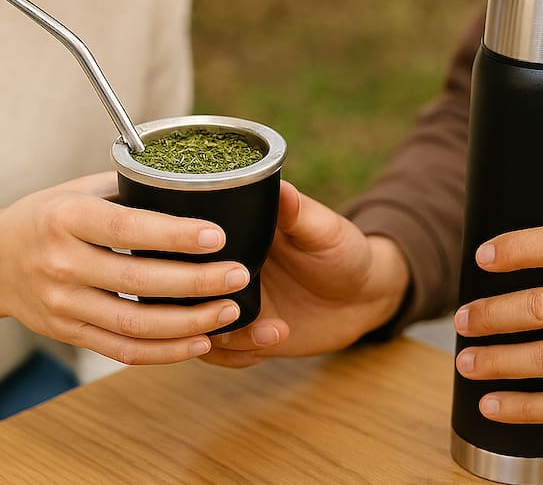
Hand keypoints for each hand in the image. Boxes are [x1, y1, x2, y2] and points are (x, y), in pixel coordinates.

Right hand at [0, 172, 249, 363]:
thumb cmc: (46, 216)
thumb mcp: (75, 190)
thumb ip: (128, 189)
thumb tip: (193, 181)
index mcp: (66, 218)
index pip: (126, 228)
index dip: (174, 234)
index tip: (218, 235)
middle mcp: (61, 263)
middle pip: (137, 280)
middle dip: (195, 281)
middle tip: (240, 275)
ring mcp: (62, 304)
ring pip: (133, 323)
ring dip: (188, 322)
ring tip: (229, 312)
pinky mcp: (68, 333)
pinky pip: (122, 350)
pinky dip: (164, 351)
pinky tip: (200, 342)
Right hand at [200, 181, 409, 367]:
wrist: (363, 296)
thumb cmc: (344, 251)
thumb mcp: (324, 230)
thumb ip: (300, 213)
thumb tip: (282, 187)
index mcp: (233, 235)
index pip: (188, 244)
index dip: (186, 256)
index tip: (212, 265)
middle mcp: (222, 270)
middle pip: (179, 289)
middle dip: (197, 305)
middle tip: (236, 308)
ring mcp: (229, 304)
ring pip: (194, 326)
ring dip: (224, 336)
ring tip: (270, 331)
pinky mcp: (242, 335)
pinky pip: (219, 354)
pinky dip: (237, 355)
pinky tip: (272, 341)